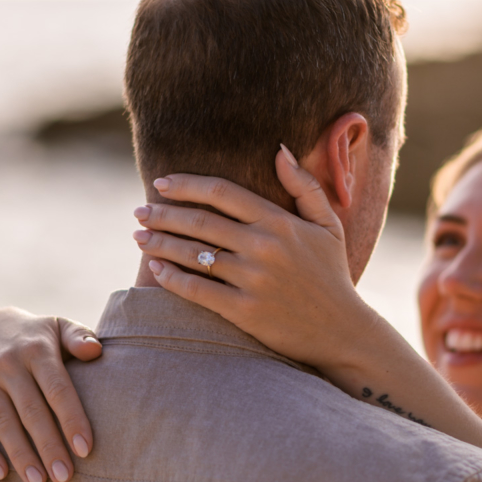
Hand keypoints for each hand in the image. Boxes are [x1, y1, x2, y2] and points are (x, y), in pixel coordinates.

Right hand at [0, 308, 101, 481]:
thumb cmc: (37, 337)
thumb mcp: (59, 326)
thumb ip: (78, 337)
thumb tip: (95, 351)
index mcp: (37, 350)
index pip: (57, 388)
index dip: (71, 419)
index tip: (85, 449)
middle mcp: (8, 363)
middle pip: (31, 410)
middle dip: (48, 446)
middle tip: (64, 476)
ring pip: (3, 422)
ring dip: (20, 455)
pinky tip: (0, 474)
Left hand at [133, 146, 381, 376]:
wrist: (343, 332)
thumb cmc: (332, 276)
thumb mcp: (329, 225)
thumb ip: (305, 186)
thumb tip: (280, 150)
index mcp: (280, 222)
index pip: (221, 193)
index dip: (186, 185)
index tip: (161, 183)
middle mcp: (264, 247)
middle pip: (200, 221)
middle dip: (163, 214)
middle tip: (139, 211)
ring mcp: (253, 280)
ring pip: (193, 254)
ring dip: (159, 243)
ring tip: (138, 238)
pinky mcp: (244, 311)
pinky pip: (197, 290)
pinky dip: (171, 278)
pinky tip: (155, 270)